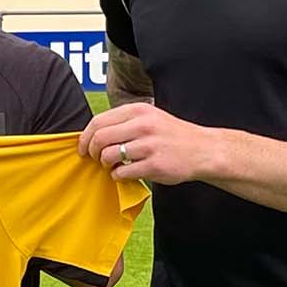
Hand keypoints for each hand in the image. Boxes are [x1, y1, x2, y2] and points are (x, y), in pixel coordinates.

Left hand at [79, 101, 213, 183]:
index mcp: (138, 111)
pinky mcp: (154, 165)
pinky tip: (125, 173)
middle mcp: (143, 125)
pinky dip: (118, 176)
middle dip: (92, 152)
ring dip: (106, 165)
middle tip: (96, 159)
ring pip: (108, 156)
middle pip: (100, 139)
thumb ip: (124, 122)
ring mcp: (149, 145)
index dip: (85, 138)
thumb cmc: (171, 135)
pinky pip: (122, 173)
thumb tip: (92, 134)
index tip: (83, 148)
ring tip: (114, 165)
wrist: (203, 150)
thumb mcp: (149, 117)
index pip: (98, 122)